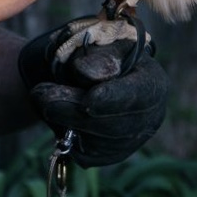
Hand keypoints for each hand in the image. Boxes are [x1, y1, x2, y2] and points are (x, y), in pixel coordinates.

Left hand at [19, 20, 168, 167]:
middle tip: (42, 96)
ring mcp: (133, 139)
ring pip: (98, 143)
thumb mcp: (101, 42)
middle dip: (75, 111)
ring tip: (43, 98)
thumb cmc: (100, 51)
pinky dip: (68, 136)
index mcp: (153, 81)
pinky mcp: (111, 154)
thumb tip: (84, 71)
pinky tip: (58, 114)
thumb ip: (97, 55)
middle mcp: (150, 116)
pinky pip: (88, 154)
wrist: (90, 70)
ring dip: (65, 122)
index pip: (138, 95)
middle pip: (115, 124)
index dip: (113, 99)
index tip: (89, 101)